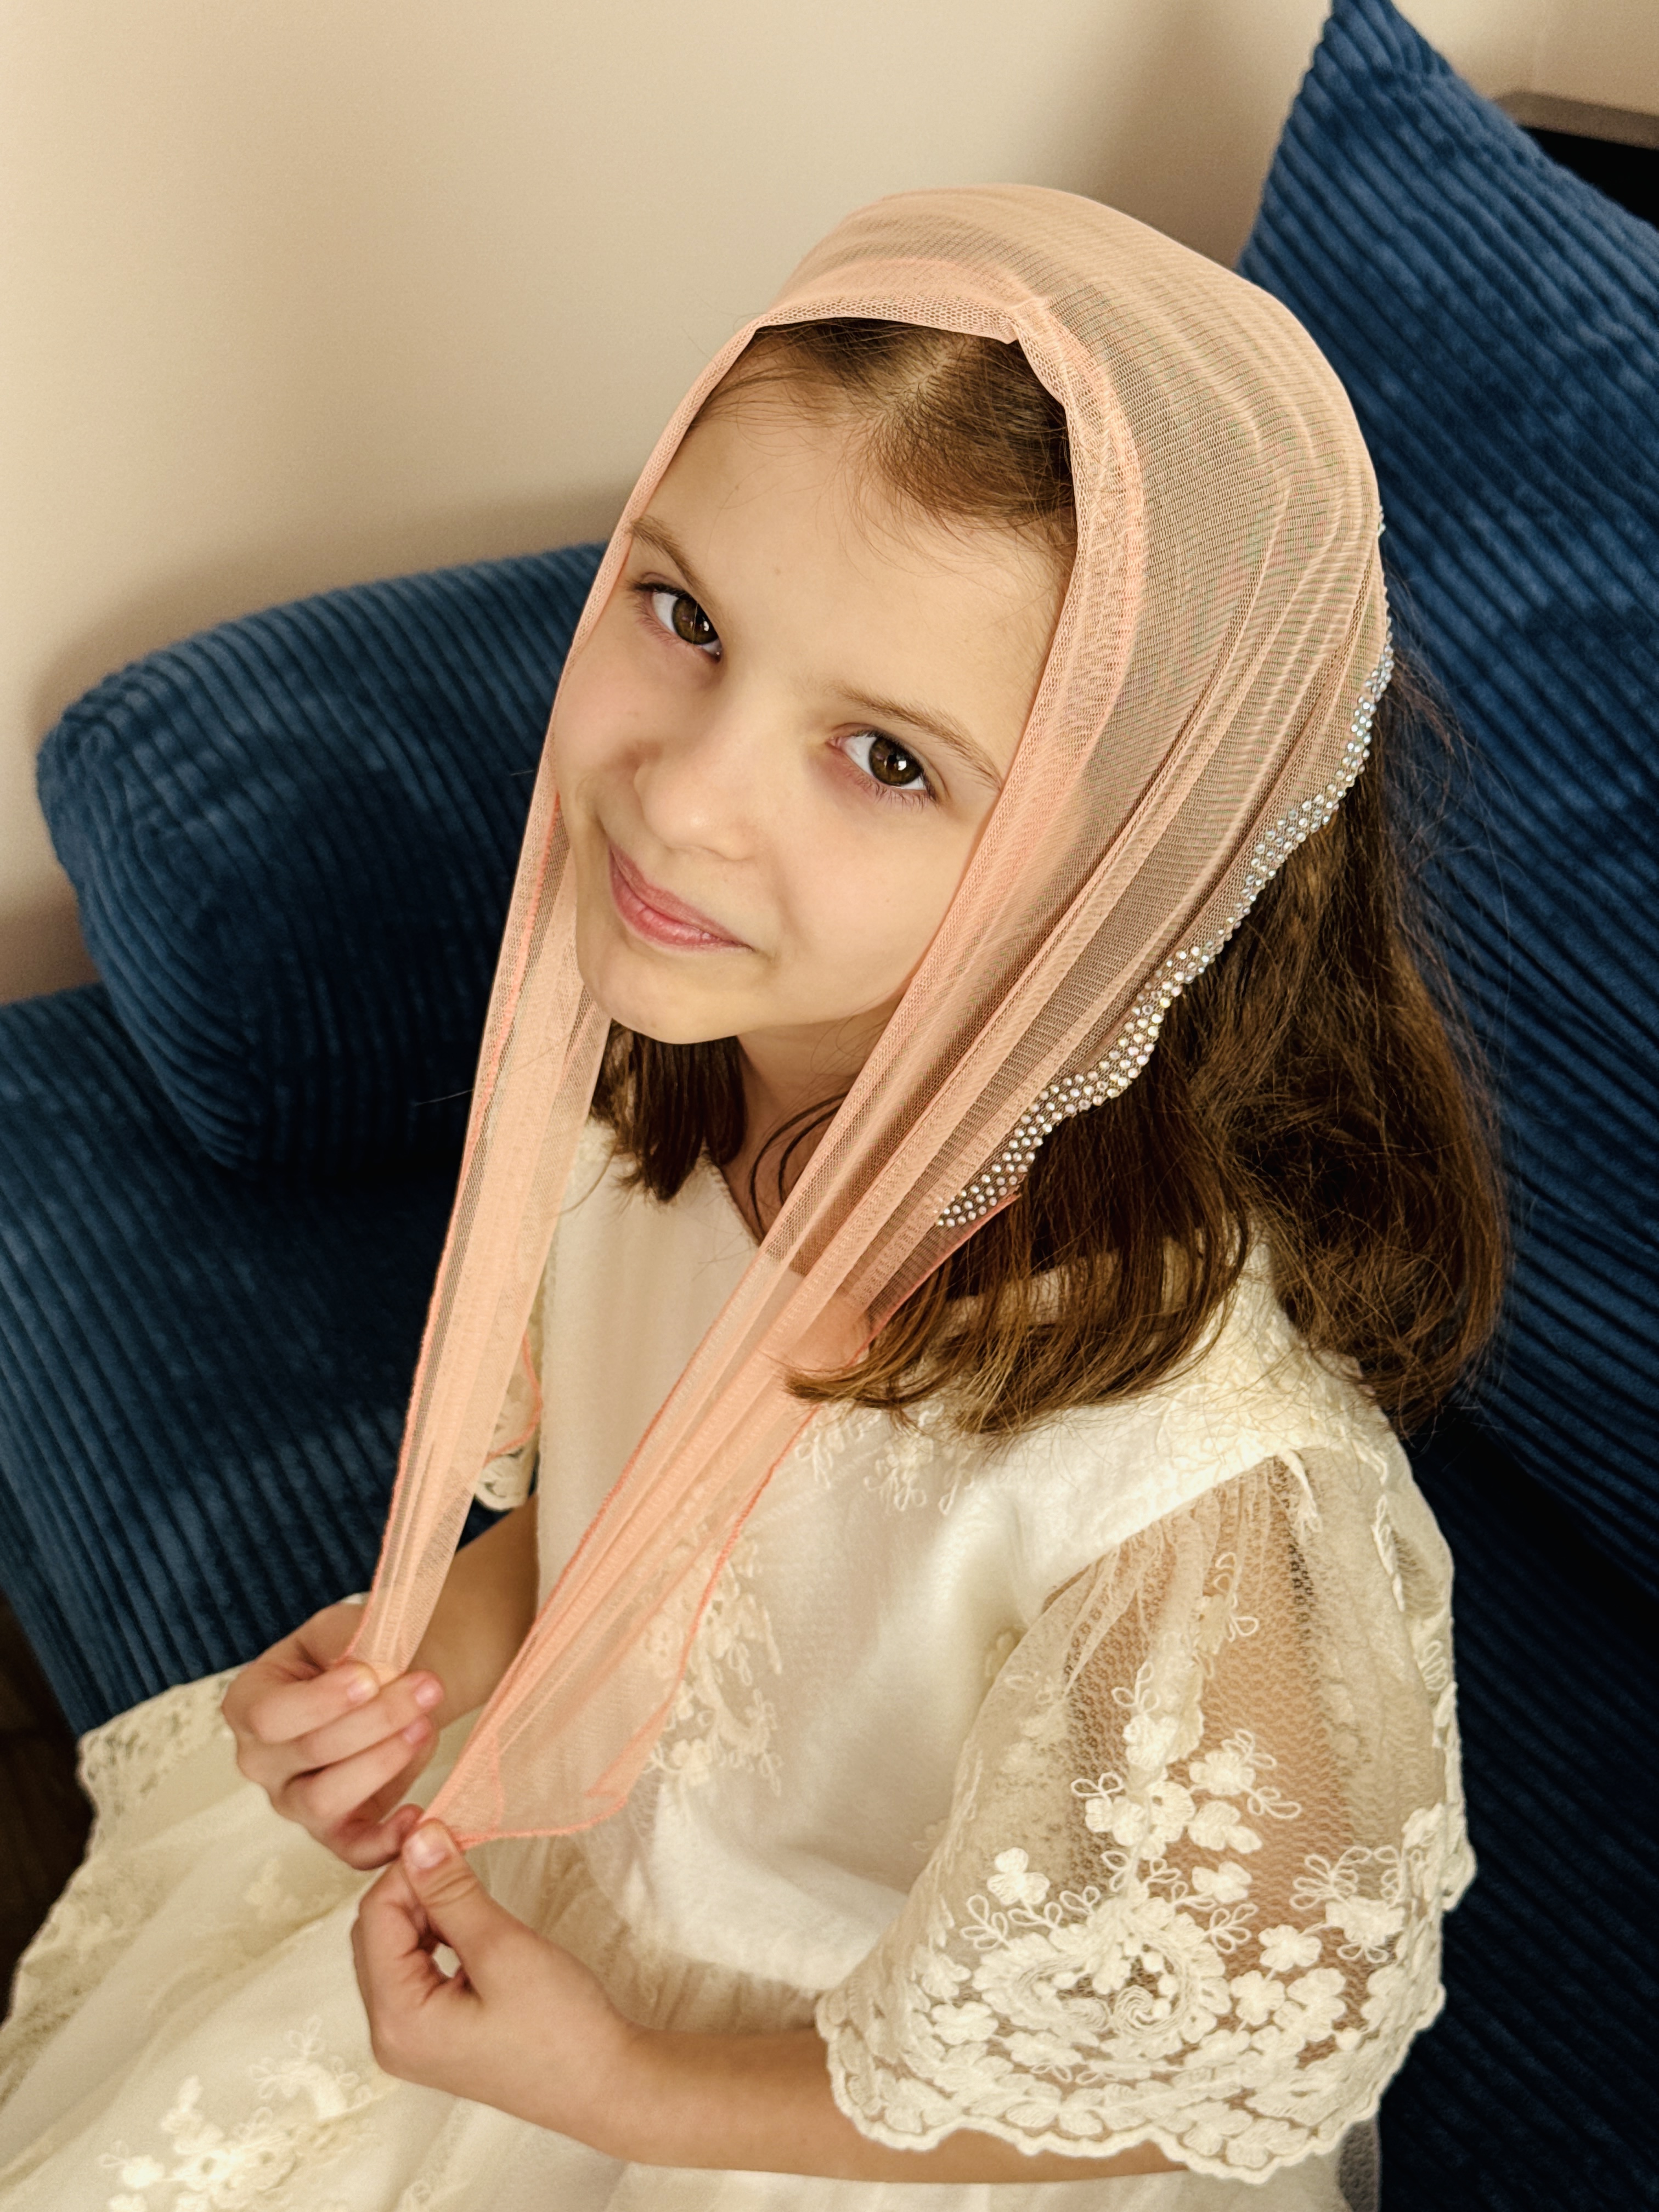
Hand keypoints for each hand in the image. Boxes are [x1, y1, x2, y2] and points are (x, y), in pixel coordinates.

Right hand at [222, 1600, 446, 1868]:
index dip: (322, 1701)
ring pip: (327, 1800)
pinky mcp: (334, 1831)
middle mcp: (261, 1761)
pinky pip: (352, 1850)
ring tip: (425, 1725)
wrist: (396, 1680)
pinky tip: (418, 1816)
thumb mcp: (346, 1628)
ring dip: (384, 1762)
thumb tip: (373, 1673)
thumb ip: (350, 1643)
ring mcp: (293, 1802)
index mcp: (248, 1704)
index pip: (270, 1715)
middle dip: (377, 1718)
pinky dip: (385, 1842)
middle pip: (310, 1751)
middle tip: (427, 1687)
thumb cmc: (360, 1652)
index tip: (371, 1677)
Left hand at [352, 1818, 640, 2142]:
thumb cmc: (560, 2027)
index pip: (375, 1919)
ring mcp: (411, 2042)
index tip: (443, 1830)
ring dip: (427, 1910)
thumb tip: (418, 1838)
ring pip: (396, 1950)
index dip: (407, 1869)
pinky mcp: (434, 2037)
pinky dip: (437, 1937)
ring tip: (469, 1888)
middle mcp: (390, 2037)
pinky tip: (471, 1924)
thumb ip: (453, 1892)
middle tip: (457, 1851)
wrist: (602, 2084)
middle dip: (414, 1888)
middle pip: (378, 1935)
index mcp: (398, 2021)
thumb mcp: (503, 1948)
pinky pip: (416, 1971)